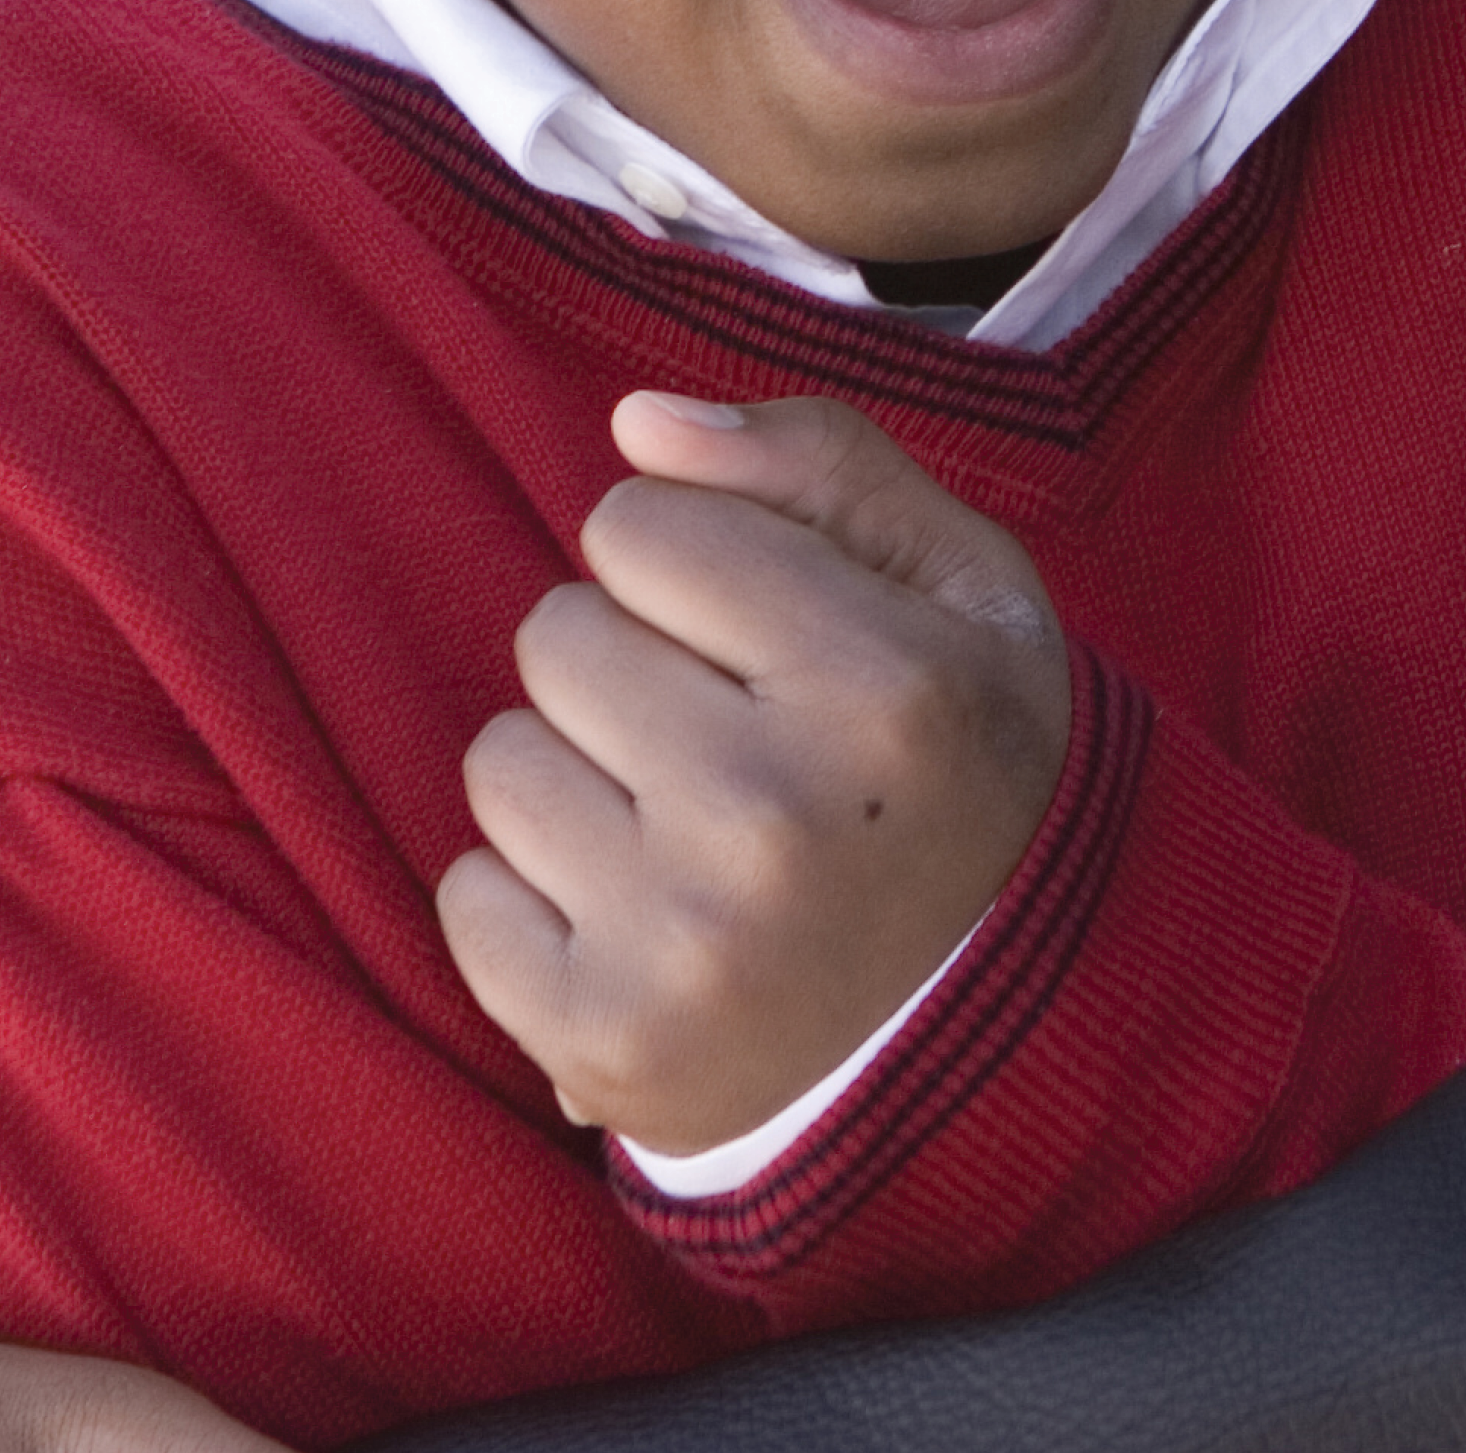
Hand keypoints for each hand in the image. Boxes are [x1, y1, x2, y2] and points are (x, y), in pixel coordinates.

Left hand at [437, 392, 1071, 1155]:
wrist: (999, 1034)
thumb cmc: (967, 777)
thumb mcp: (966, 596)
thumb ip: (822, 470)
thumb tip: (635, 423)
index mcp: (888, 687)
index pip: (640, 523)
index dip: (699, 562)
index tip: (769, 634)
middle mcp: (779, 816)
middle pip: (558, 633)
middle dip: (633, 665)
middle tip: (733, 741)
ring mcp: (683, 944)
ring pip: (500, 761)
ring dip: (579, 778)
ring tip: (688, 833)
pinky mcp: (599, 1042)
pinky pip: (466, 894)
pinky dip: (537, 900)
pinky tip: (647, 919)